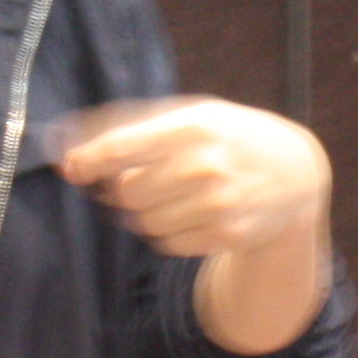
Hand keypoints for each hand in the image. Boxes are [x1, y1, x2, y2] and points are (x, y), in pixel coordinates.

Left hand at [54, 98, 329, 259]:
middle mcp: (207, 165)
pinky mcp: (227, 236)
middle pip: (127, 192)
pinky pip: (166, 243)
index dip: (88, 159)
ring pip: (144, 221)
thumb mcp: (190, 114)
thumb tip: (61, 137)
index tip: (70, 167)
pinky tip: (189, 213)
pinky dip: (166, 231)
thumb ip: (128, 124)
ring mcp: (219, 204)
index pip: (123, 147)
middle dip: (124, 188)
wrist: (296, 173)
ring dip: (145, 211)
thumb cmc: (228, 137)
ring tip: (171, 194)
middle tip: (140, 179)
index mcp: (195, 125)